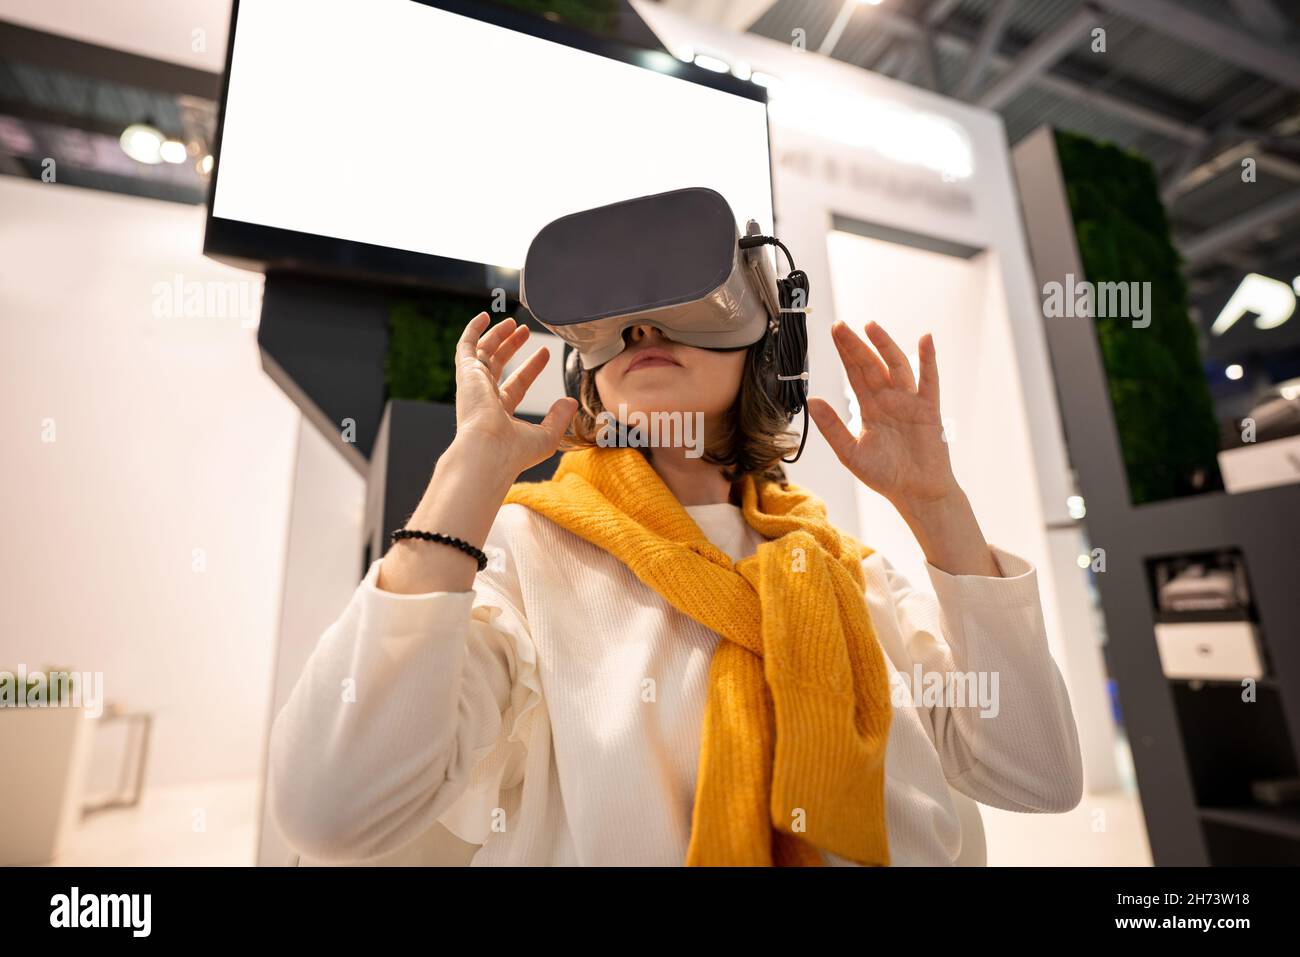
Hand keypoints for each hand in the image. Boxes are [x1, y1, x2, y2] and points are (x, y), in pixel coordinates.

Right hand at [453, 311, 577, 480]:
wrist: (488, 451)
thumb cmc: (514, 451)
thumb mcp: (547, 436)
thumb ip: (559, 418)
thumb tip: (570, 402)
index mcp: (500, 414)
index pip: (517, 384)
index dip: (531, 367)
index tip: (545, 353)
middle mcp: (483, 398)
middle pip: (498, 365)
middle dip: (512, 347)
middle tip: (526, 331)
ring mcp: (473, 385)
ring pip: (484, 353)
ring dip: (498, 336)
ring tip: (513, 322)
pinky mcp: (466, 373)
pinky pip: (466, 346)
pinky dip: (474, 330)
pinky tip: (486, 316)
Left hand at [808, 320, 956, 509]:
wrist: (915, 492)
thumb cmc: (885, 474)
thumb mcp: (850, 452)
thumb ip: (832, 427)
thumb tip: (811, 401)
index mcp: (870, 407)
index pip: (854, 373)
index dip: (844, 353)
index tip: (834, 332)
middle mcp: (889, 399)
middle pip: (870, 364)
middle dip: (856, 345)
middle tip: (840, 326)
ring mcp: (909, 401)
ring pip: (896, 366)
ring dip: (885, 345)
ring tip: (871, 327)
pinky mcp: (928, 409)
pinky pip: (929, 381)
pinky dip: (928, 360)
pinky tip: (925, 339)